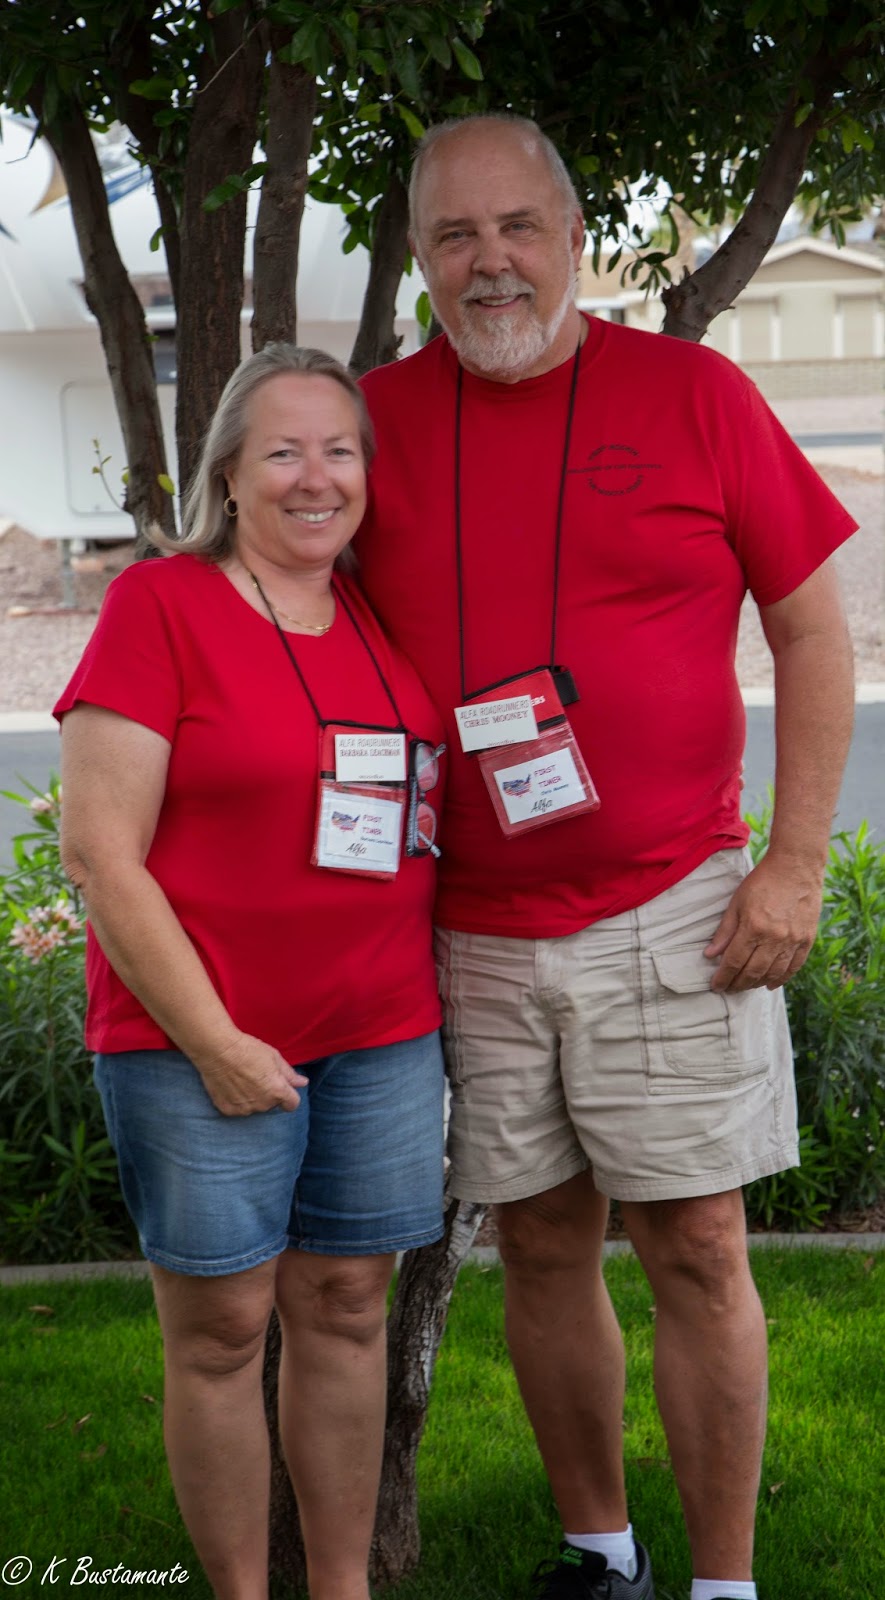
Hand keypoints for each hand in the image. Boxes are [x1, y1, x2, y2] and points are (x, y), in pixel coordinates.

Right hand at [194, 1031, 308, 1116]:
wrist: (217, 1050)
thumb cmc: (247, 1050)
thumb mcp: (274, 1057)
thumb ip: (289, 1074)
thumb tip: (302, 1083)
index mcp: (277, 1091)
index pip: (292, 1104)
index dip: (289, 1096)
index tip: (282, 1088)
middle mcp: (263, 1104)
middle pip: (272, 1104)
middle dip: (268, 1093)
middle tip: (257, 1076)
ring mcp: (244, 1109)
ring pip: (254, 1107)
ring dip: (252, 1098)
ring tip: (242, 1079)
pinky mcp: (227, 1110)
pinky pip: (237, 1109)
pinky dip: (236, 1100)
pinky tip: (231, 1086)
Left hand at [704, 851, 823, 992]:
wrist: (796, 867)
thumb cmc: (763, 881)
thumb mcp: (737, 902)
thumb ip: (725, 931)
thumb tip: (711, 955)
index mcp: (754, 927)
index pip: (734, 962)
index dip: (724, 977)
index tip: (716, 986)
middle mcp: (775, 938)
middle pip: (753, 971)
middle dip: (738, 984)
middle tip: (729, 988)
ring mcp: (793, 940)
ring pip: (774, 973)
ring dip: (758, 984)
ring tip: (746, 986)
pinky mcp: (807, 939)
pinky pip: (794, 966)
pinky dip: (782, 978)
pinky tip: (771, 984)